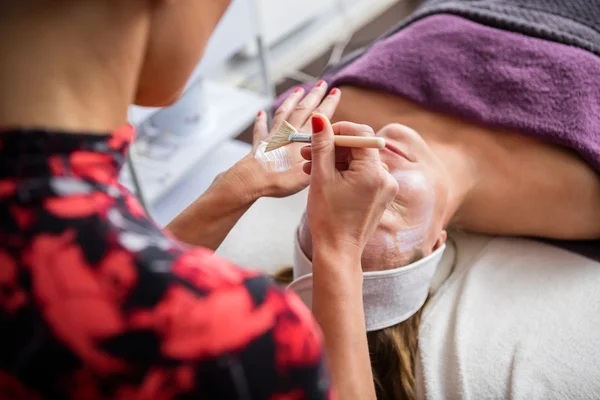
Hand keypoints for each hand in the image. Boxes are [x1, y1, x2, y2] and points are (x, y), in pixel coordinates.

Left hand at [222, 82, 340, 200]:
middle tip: (321, 84)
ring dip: (291, 101)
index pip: (319, 117)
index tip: (335, 91)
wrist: (252, 181)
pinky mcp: (260, 144)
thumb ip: (320, 155)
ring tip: (297, 91)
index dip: (328, 103)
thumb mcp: (308, 172)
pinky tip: (260, 113)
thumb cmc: (279, 179)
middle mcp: (288, 133)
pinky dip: (261, 120)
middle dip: (313, 96)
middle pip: (302, 109)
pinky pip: (261, 129)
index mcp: (302, 139)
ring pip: (283, 113)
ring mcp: (273, 136)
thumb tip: (333, 144)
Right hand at [304, 114, 398, 259]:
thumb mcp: (321, 177)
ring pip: (358, 162)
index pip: (361, 134)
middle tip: (307, 151)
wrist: (338, 252)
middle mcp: (386, 177)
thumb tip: (320, 119)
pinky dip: (344, 173)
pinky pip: (362, 175)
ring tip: (309, 167)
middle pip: (359, 148)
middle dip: (332, 147)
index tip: (319, 134)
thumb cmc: (328, 218)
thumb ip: (322, 145)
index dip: (338, 130)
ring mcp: (385, 188)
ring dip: (335, 161)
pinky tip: (323, 178)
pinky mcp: (380, 196)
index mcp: (374, 172)